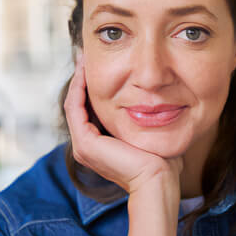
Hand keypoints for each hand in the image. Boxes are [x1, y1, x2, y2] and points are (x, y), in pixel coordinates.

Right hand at [64, 54, 181, 198]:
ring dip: (78, 80)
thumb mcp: (148, 132)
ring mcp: (83, 146)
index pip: (88, 110)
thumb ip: (144, 118)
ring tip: (83, 58)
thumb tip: (155, 101)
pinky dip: (79, 88)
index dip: (90, 86)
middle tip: (84, 55)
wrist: (158, 180)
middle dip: (81, 79)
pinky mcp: (86, 144)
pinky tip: (85, 71)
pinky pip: (75, 108)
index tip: (96, 64)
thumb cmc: (161, 161)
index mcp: (98, 146)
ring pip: (74, 103)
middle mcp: (86, 147)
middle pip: (77, 104)